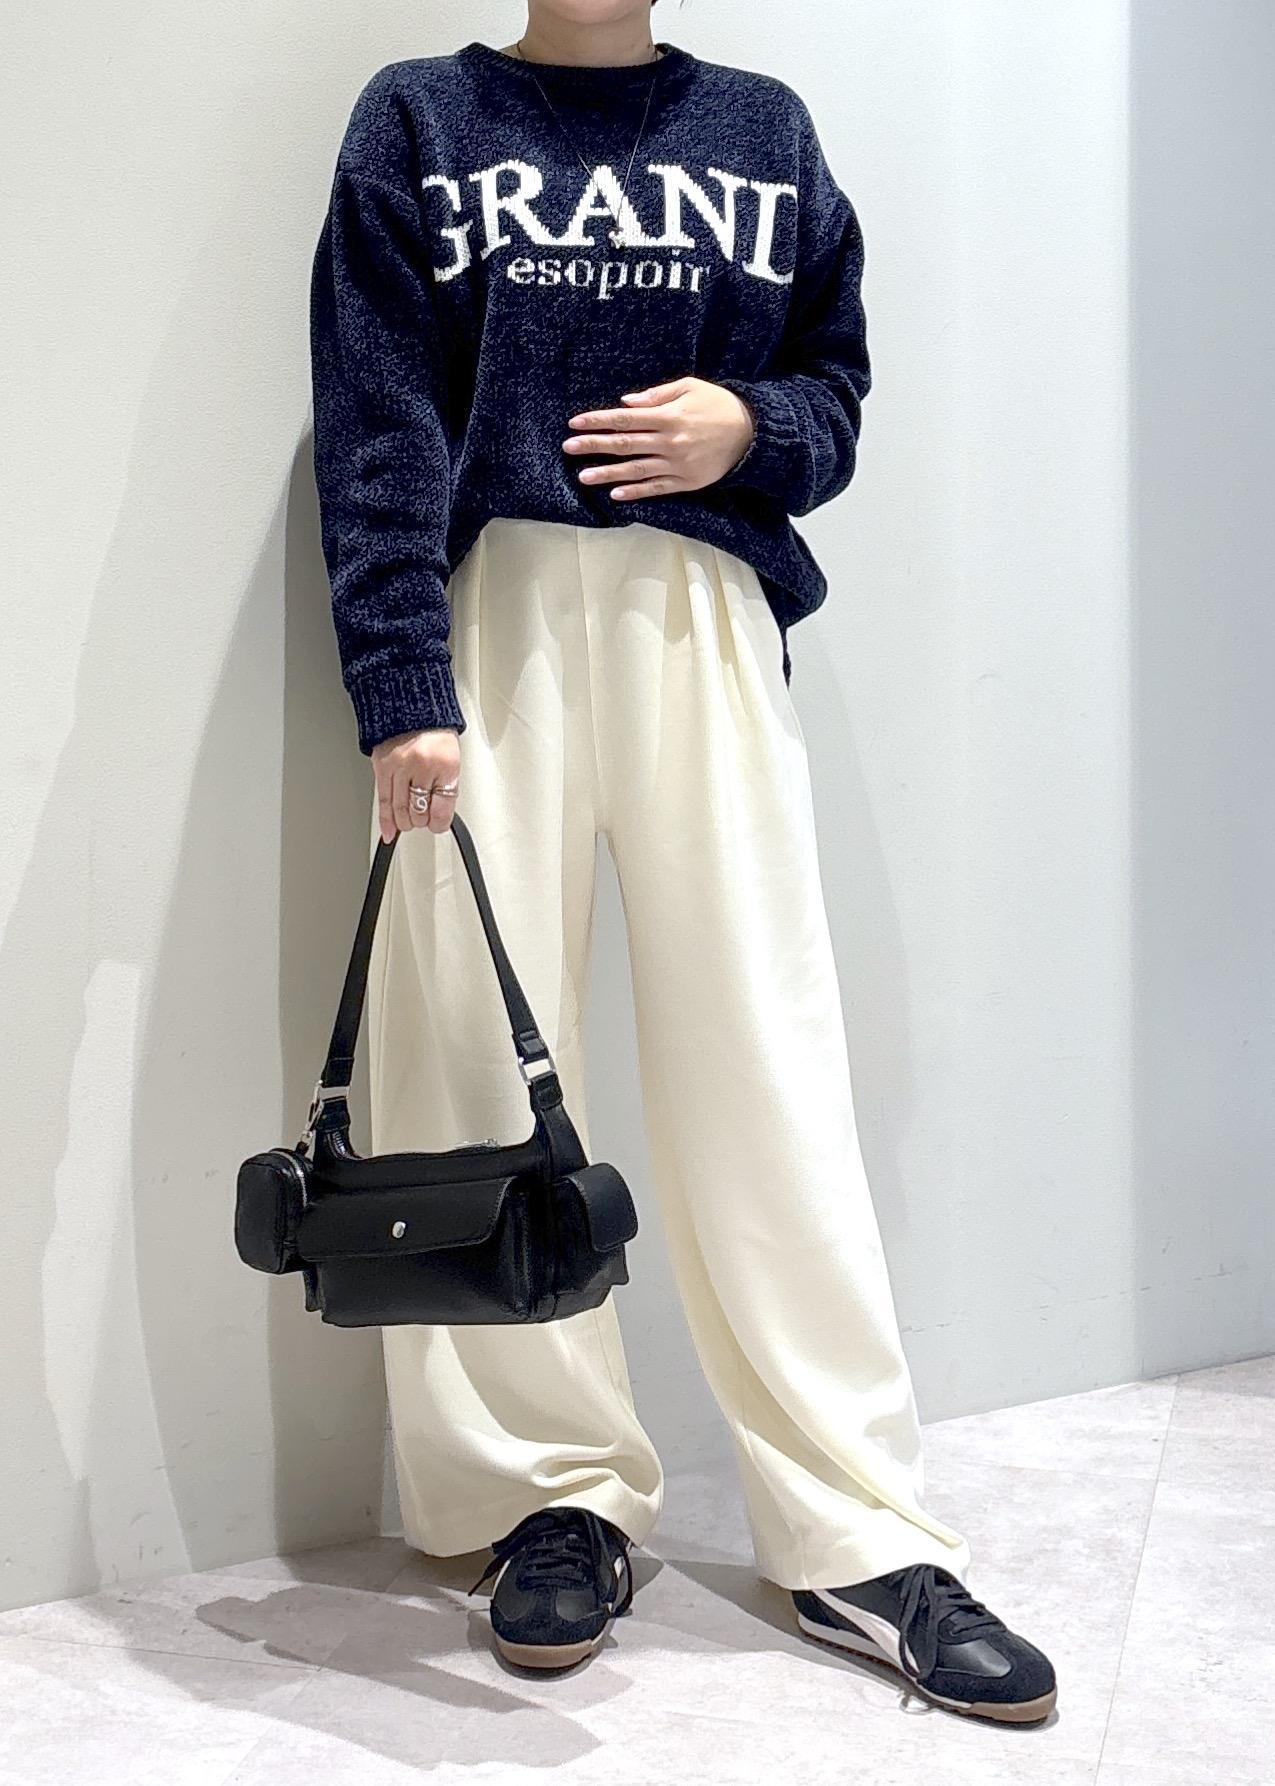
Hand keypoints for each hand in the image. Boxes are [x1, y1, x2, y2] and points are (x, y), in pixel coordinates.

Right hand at [371, 727, 461, 841]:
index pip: (443, 808)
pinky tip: (390, 832)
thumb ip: (446, 786)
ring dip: (406, 822)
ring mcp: (400, 767)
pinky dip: (386, 821)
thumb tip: (439, 815)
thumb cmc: (434, 733)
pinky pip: (383, 801)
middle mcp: (422, 766)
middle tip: (423, 820)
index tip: (438, 824)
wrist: (411, 708)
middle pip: (420, 812)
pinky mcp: (382, 767)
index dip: (440, 823)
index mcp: (445, 764)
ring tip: (409, 822)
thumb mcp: (452, 759)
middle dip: (422, 822)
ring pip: (400, 810)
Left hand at [563, 375, 756, 499]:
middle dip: (594, 446)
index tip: (575, 423)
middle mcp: (670, 442)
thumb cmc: (718, 404)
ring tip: (583, 476)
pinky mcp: (686, 482)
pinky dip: (635, 492)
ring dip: (607, 473)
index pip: (625, 418)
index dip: (598, 421)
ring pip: (635, 470)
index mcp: (669, 416)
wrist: (752, 432)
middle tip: (568, 448)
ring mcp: (677, 465)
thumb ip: (656, 395)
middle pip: (624, 444)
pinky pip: (656, 488)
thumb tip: (625, 403)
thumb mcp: (689, 387)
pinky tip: (615, 494)